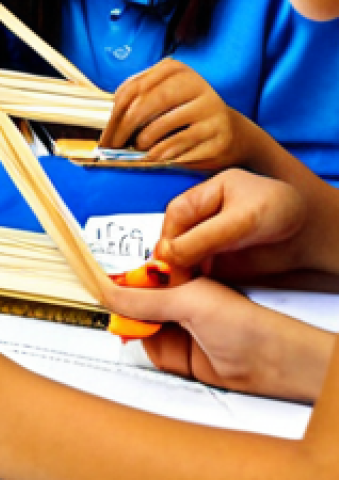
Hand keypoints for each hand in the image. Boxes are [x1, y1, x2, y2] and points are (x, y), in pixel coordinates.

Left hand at [100, 59, 247, 168]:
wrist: (228, 132)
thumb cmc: (184, 116)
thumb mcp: (162, 98)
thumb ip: (136, 101)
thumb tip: (106, 125)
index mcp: (175, 70)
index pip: (133, 89)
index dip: (113, 114)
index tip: (104, 135)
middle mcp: (194, 84)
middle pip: (144, 104)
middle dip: (122, 130)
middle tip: (112, 147)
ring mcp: (209, 107)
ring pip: (159, 126)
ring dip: (142, 143)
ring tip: (137, 149)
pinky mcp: (218, 132)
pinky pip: (178, 145)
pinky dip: (160, 154)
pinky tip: (154, 157)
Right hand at [105, 277, 333, 402]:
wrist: (271, 365)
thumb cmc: (244, 324)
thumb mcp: (187, 302)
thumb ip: (144, 301)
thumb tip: (109, 293)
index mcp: (182, 281)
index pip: (141, 278)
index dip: (118, 281)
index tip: (93, 281)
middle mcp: (178, 305)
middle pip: (135, 303)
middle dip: (119, 305)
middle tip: (103, 306)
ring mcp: (177, 331)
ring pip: (138, 327)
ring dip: (128, 326)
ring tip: (120, 324)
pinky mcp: (178, 358)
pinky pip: (148, 351)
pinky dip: (139, 347)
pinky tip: (132, 340)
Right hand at [157, 169, 309, 280]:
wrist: (314, 236)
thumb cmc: (286, 214)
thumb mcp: (242, 221)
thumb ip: (205, 237)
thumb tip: (168, 255)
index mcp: (207, 193)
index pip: (176, 214)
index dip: (168, 235)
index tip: (166, 258)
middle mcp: (205, 215)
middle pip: (174, 235)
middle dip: (170, 256)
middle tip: (169, 276)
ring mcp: (210, 238)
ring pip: (182, 255)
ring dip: (179, 270)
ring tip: (180, 283)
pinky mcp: (218, 261)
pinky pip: (197, 271)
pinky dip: (192, 280)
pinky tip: (193, 286)